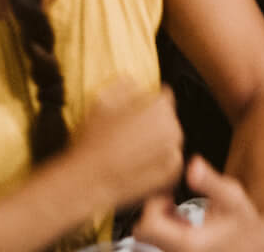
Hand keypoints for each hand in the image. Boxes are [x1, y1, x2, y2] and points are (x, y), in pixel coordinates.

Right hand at [68, 80, 183, 212]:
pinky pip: (168, 161)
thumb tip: (133, 82)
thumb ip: (124, 85)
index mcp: (159, 108)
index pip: (163, 95)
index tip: (136, 108)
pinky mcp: (171, 174)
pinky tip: (136, 163)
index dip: (146, 101)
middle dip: (152, 121)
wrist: (89, 181)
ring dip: (156, 141)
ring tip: (129, 149)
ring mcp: (174, 153)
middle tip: (128, 131)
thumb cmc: (94, 142)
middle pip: (167, 117)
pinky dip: (157, 161)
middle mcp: (173, 128)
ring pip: (168, 139)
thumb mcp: (102, 102)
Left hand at [131, 155, 263, 251]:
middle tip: (170, 197)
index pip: (148, 226)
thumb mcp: (232, 196)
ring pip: (146, 238)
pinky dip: (162, 226)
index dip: (153, 205)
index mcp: (188, 244)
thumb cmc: (242, 218)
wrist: (252, 242)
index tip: (169, 193)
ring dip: (157, 219)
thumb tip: (193, 164)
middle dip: (152, 212)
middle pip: (141, 233)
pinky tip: (179, 217)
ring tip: (176, 207)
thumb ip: (210, 182)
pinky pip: (155, 241)